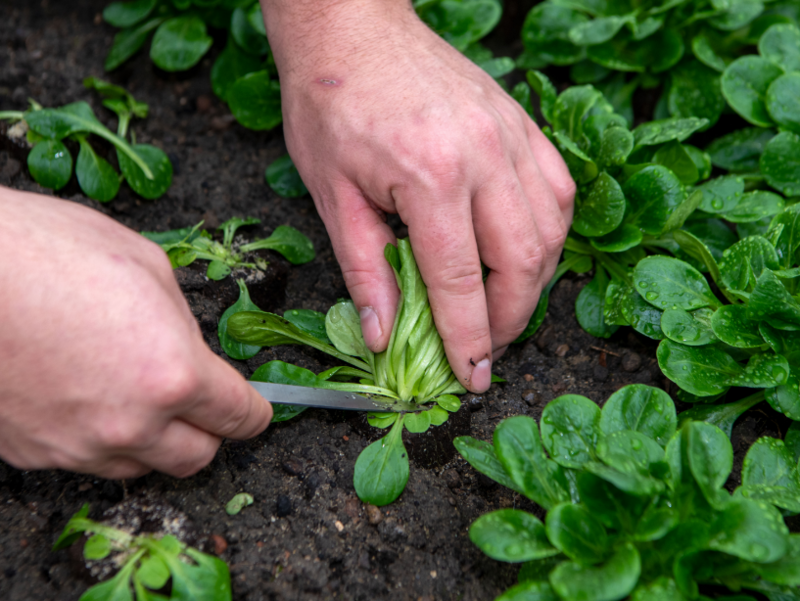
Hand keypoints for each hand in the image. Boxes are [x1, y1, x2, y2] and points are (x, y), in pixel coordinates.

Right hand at [0, 187, 271, 477]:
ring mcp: (76, 445)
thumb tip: (190, 344)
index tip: (254, 408)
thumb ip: (182, 319)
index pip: (239, 417)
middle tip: (200, 403)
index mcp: (172, 374)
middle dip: (209, 431)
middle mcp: (130, 424)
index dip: (255, 412)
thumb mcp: (146, 264)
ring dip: (155, 440)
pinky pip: (87, 460)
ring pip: (141, 466)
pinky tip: (88, 398)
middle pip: (197, 457)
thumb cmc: (44, 251)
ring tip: (139, 397)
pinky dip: (101, 439)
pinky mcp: (32, 452)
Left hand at [263, 0, 574, 391]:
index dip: (468, 339)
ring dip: (534, 283)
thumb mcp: (333, 196)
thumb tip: (384, 337)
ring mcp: (510, 135)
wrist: (353, 30)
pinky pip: (557, 191)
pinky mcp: (521, 123)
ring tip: (503, 309)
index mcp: (429, 177)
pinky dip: (548, 235)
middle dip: (510, 320)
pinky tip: (525, 254)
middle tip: (486, 348)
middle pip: (522, 263)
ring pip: (552, 231)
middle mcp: (483, 156)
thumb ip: (365, 272)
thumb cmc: (331, 105)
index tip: (472, 376)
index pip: (461, 282)